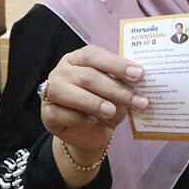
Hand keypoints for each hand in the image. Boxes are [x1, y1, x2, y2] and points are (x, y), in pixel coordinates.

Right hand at [42, 45, 147, 160]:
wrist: (90, 133)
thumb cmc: (106, 104)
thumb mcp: (118, 93)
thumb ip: (124, 86)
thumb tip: (141, 85)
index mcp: (80, 58)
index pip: (95, 55)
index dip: (117, 64)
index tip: (140, 75)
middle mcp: (62, 70)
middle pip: (87, 76)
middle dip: (115, 89)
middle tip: (137, 101)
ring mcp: (50, 90)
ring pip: (68, 91)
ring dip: (94, 102)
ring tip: (112, 112)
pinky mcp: (46, 113)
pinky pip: (59, 112)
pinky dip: (78, 117)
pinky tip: (93, 121)